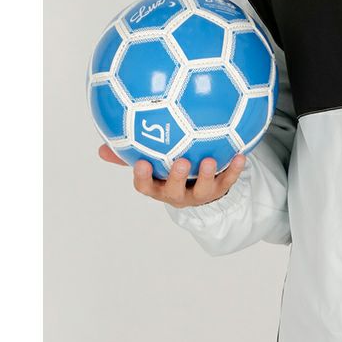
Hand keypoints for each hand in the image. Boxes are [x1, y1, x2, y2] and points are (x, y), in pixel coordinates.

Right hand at [98, 143, 247, 207]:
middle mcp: (177, 194)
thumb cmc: (167, 171)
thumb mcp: (150, 165)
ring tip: (208, 159)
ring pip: (202, 189)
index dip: (142, 177)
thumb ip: (129, 154)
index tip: (141, 162)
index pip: (145, 186)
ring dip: (206, 175)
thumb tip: (102, 147)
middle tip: (179, 161)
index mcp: (158, 187)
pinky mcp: (218, 189)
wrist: (199, 189)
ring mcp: (199, 194)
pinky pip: (227, 180)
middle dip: (175, 177)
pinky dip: (233, 169)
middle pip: (174, 190)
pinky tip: (240, 155)